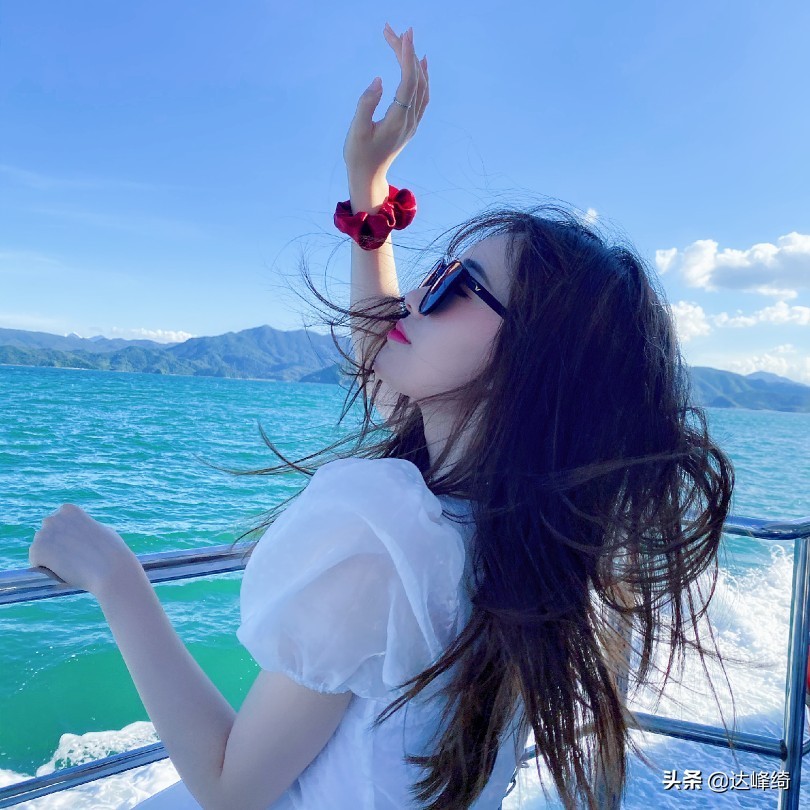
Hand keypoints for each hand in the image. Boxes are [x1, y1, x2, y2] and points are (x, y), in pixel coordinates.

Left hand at [29, 504, 139, 597]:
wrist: (109, 569)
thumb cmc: (112, 551)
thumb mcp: (101, 531)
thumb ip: (85, 530)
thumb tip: (77, 537)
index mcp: (69, 510)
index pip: (58, 524)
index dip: (66, 538)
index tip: (78, 548)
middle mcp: (53, 518)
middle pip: (47, 535)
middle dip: (55, 547)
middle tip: (72, 560)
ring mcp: (43, 534)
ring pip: (40, 549)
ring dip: (50, 559)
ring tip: (70, 568)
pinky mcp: (37, 550)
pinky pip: (36, 563)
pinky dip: (47, 571)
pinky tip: (63, 573)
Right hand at [343, 24, 429, 183]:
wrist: (368, 176)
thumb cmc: (358, 154)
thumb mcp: (356, 131)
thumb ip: (366, 104)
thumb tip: (379, 81)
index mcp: (398, 121)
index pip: (408, 82)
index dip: (407, 56)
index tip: (403, 34)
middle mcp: (410, 120)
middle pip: (415, 79)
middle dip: (406, 52)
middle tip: (393, 30)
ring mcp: (412, 123)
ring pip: (421, 86)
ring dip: (414, 62)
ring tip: (405, 40)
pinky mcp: (409, 124)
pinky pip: (422, 95)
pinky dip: (422, 76)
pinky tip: (420, 64)